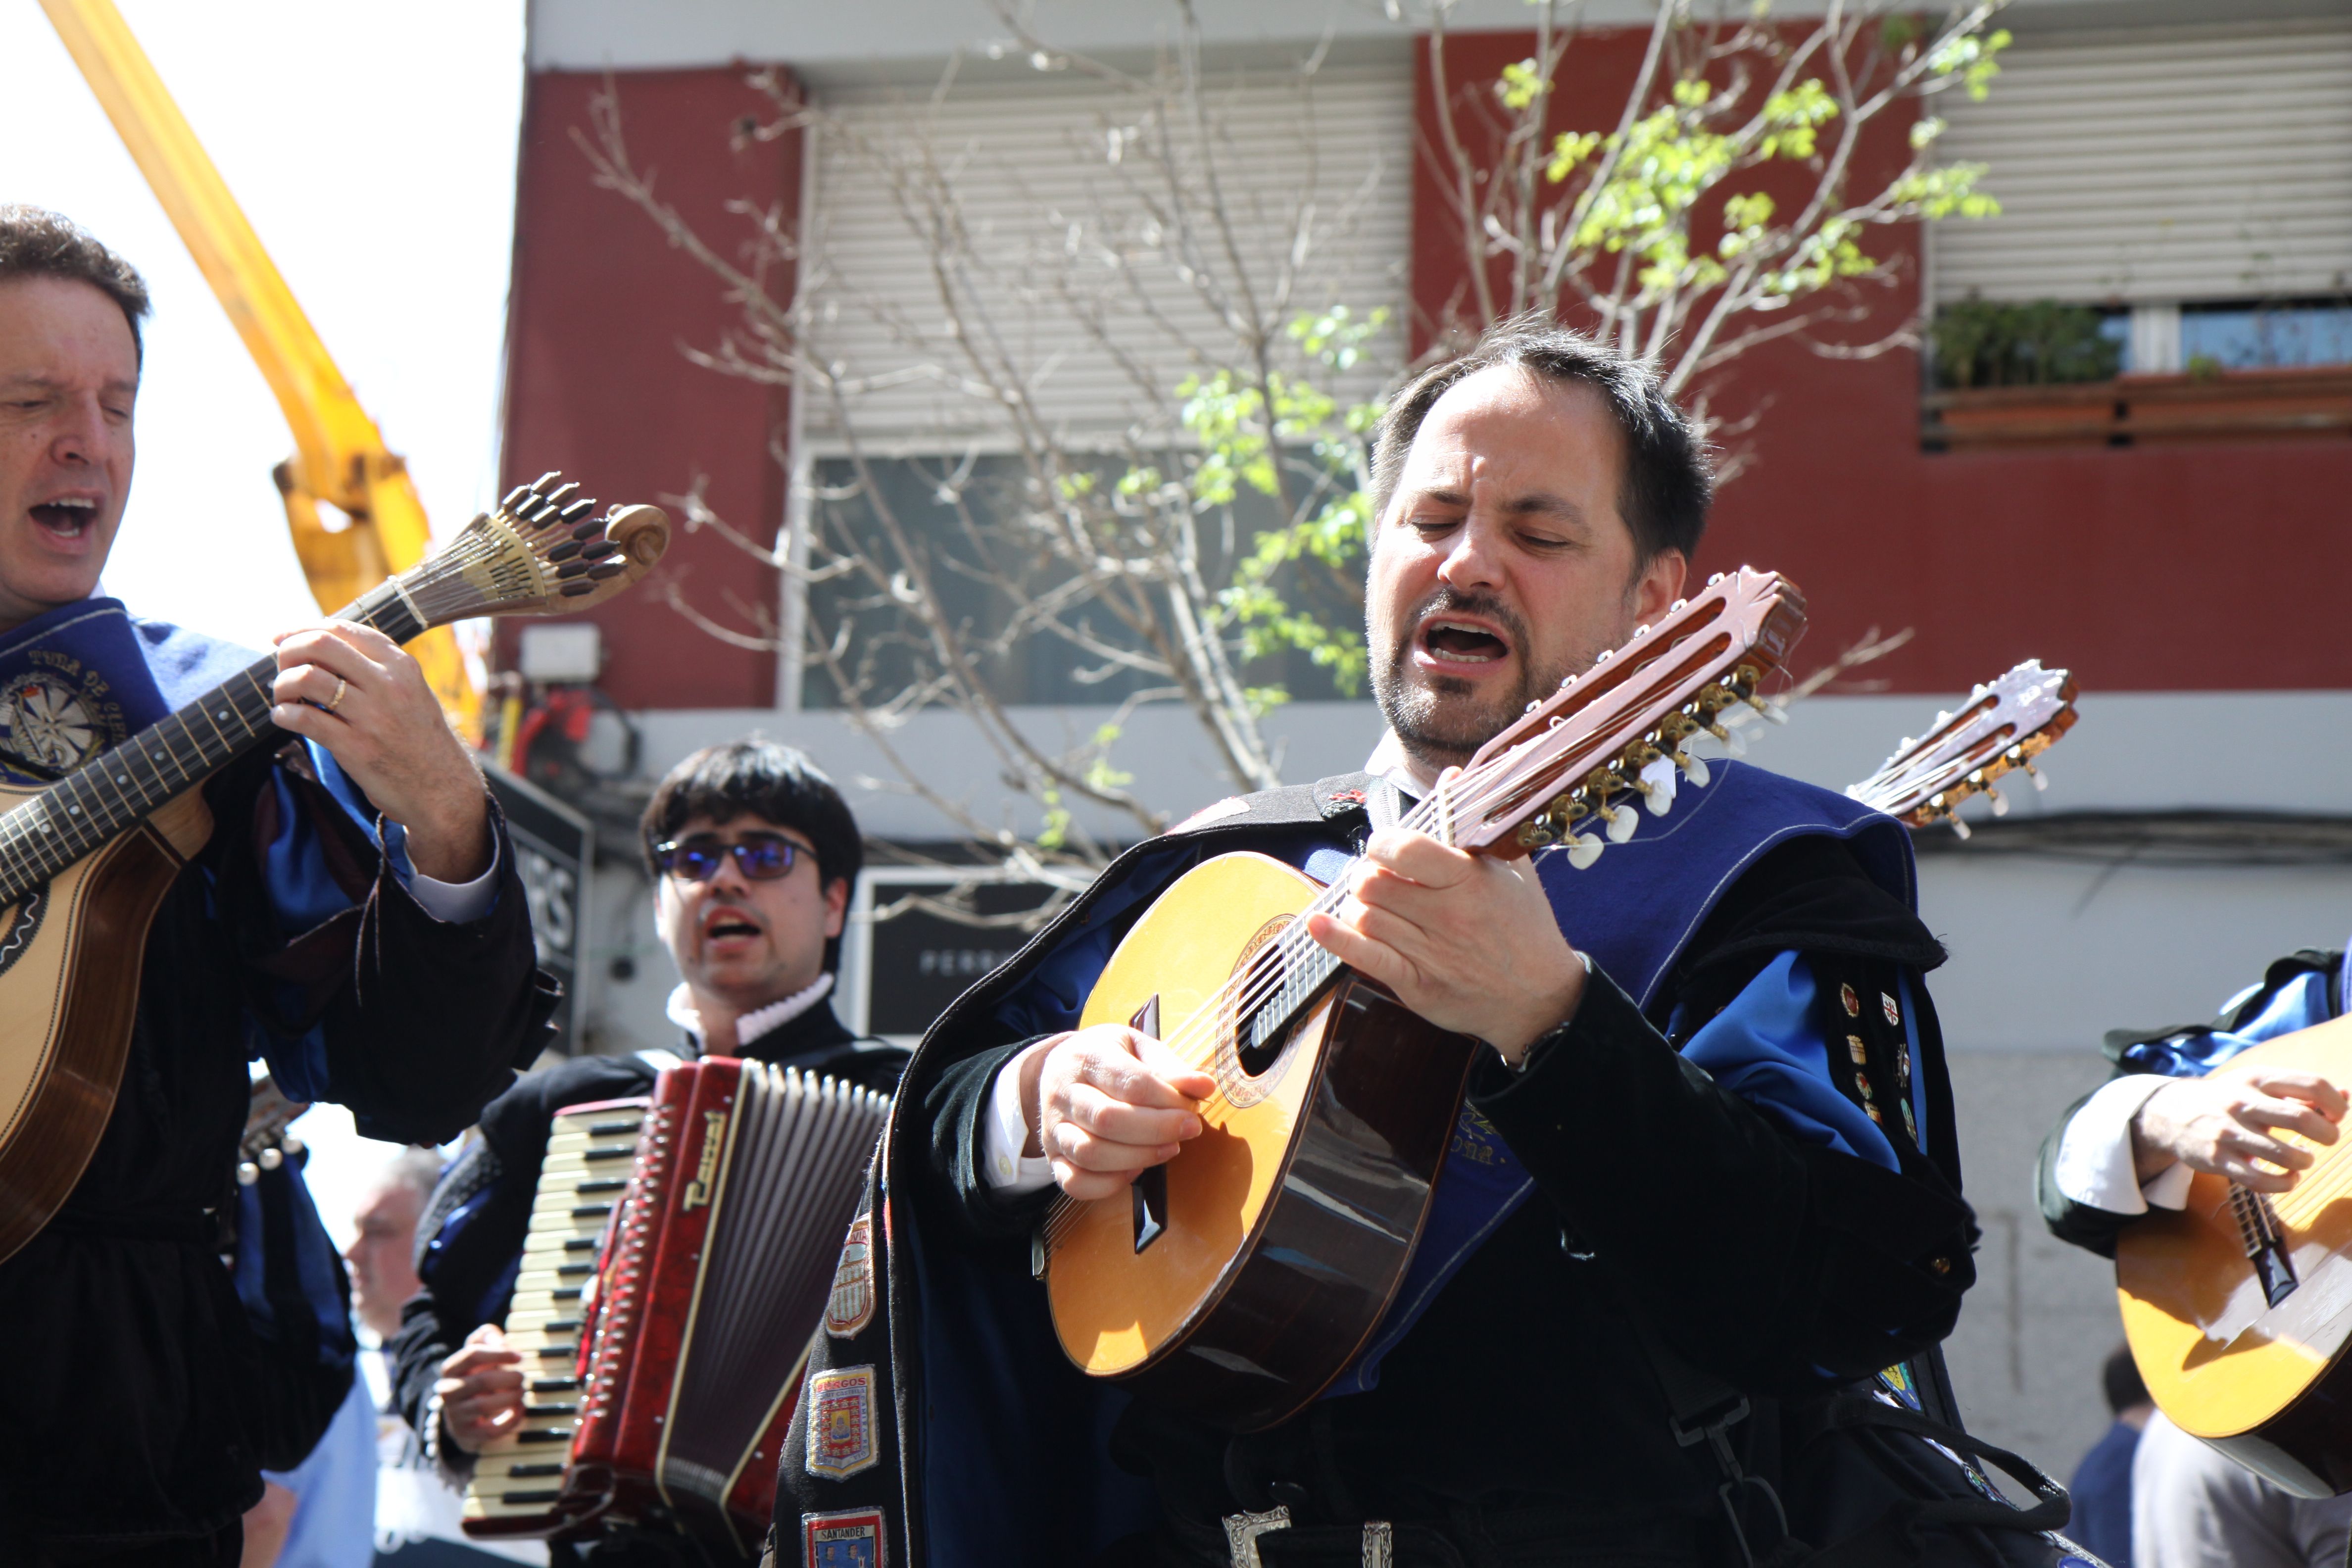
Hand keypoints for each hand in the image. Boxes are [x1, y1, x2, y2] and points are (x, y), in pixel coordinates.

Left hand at [270, 620, 490, 881]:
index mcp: (401, 665)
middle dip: (288, 651)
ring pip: (307, 677)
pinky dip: (283, 715)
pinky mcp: (355, 747)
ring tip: (283, 698)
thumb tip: (322, 649)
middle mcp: (388, 684)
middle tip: (280, 667)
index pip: (343, 628)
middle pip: (320, 644)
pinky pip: (304, 718)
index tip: (283, 638)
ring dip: (282, 685)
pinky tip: (283, 719)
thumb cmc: (420, 741)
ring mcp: (372, 715)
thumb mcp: (412, 693)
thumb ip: (378, 669)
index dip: (304, 628)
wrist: (443, 790)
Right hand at [435, 1323, 524, 1453]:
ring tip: (521, 1391)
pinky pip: (491, 1430)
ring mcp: (455, 1415)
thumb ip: (487, 1337)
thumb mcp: (479, 1354)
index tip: (520, 1356)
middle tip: (522, 1377)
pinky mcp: (467, 1435)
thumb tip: (496, 1337)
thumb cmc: (478, 1377)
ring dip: (511, 1397)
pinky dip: (511, 1419)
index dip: (500, 1353)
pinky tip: (520, 1409)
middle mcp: (448, 1391)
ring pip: (485, 1405)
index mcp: (451, 1368)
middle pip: (482, 1381)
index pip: (472, 1355)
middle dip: (510, 1378)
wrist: (464, 1416)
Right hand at [1027, 1025, 1215, 1200]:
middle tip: (1188, 1129)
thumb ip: (1170, 1067)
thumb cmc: (1107, 1056)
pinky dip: (1109, 1184)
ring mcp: (1054, 1128)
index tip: (1192, 1107)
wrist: (1058, 1068)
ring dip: (1139, 1157)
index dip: (1168, 1100)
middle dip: (1157, 1130)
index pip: (1130, 1083)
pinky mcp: (1053, 1157)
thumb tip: (1204, 1087)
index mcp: (1086, 1057)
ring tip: (1168, 1148)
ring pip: (1091, 1153)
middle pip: (1107, 1119)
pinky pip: (1075, 1182)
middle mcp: (1063, 1093)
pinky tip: (1136, 1169)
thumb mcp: (1138, 1047)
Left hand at [1304, 808, 1583, 1064]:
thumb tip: (1451, 777)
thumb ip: (1474, 824)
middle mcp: (1448, 916)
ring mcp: (1431, 953)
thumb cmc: (1525, 928)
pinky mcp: (1417, 985)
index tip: (1384, 847)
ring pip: (1364, 916)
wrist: (1540, 998)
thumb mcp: (1511, 869)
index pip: (1406, 850)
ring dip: (1357, 905)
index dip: (1383, 843)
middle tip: (1374, 877)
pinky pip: (1366, 957)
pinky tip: (1319, 923)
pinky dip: (1336, 938)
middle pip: (1374, 883)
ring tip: (1371, 903)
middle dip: (1365, 875)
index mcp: (1471, 881)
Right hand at [2131, 1066, 2345, 1191]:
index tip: (2334, 1116)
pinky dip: (2284, 1184)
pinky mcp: (2216, 1159)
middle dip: (2327, 1135)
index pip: (2312, 1085)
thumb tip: (2347, 1096)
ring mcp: (2228, 1132)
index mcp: (2257, 1079)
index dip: (2335, 1104)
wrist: (2170, 1113)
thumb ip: (2301, 1091)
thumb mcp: (2258, 1085)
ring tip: (2302, 1161)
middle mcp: (2242, 1103)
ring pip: (2283, 1155)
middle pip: (2301, 1118)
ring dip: (2304, 1162)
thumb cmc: (2227, 1099)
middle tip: (2326, 1140)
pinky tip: (2288, 1179)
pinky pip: (2259, 1181)